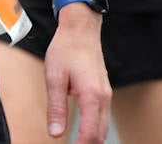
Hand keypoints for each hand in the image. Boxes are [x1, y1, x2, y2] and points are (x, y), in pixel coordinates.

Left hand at [42, 7, 109, 141]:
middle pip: (100, 134)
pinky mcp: (104, 91)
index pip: (91, 133)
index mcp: (92, 96)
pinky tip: (83, 130)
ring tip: (77, 142)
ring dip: (92, 137)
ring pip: (103, 126)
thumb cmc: (66, 49)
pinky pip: (103, 116)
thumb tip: (56, 133)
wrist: (80, 30)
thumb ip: (56, 108)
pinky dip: (95, 127)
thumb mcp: (54, 78)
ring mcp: (107, 94)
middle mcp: (104, 97)